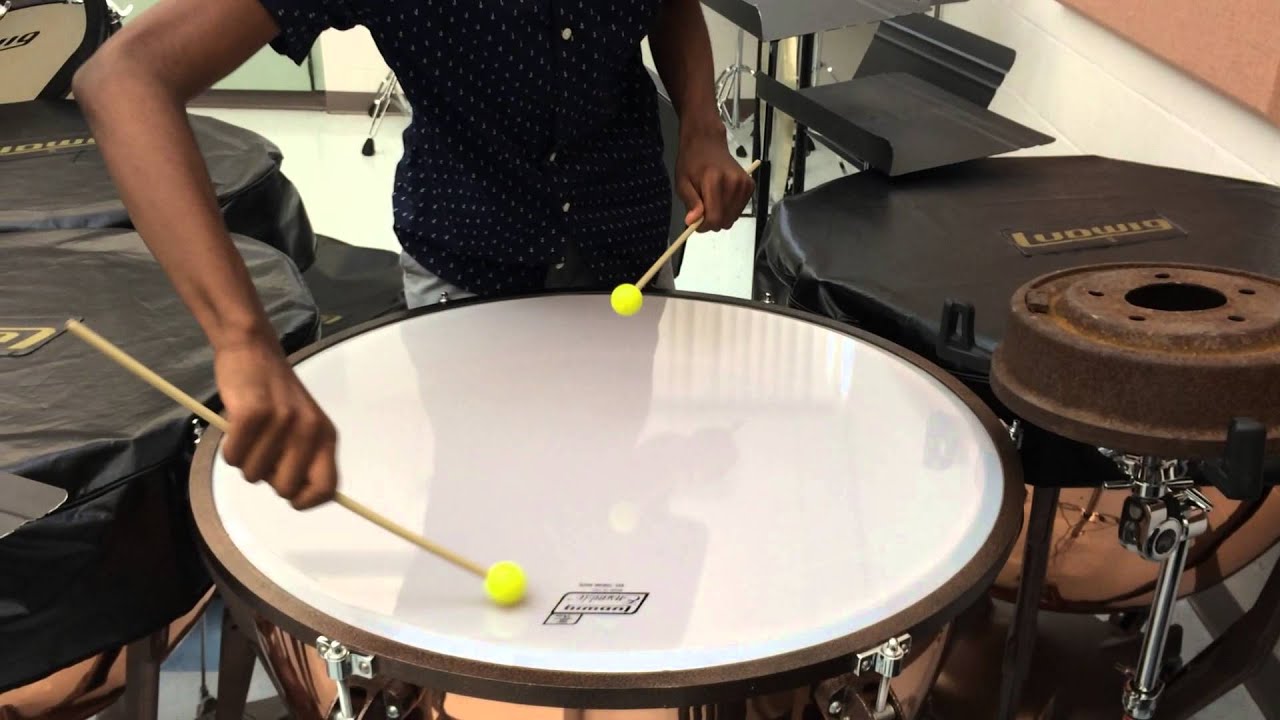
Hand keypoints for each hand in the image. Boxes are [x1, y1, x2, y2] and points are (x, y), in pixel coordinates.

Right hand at [214, 338, 337, 508]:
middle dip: (268, 478)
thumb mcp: (302, 424)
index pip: (327, 489)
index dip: (306, 500)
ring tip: (250, 434)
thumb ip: (303, 456)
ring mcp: (282, 421)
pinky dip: (229, 450)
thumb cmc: (274, 393)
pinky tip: (234, 427)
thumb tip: (296, 496)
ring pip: (254, 475)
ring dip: (245, 460)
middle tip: (262, 451)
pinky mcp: (253, 413)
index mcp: (326, 435)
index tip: (290, 496)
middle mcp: (310, 430)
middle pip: (286, 488)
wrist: (253, 349)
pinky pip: (234, 457)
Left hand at [674, 124, 754, 231]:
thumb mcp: (682, 182)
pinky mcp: (750, 186)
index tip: (696, 222)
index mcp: (714, 181)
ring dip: (721, 215)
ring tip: (712, 200)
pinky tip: (722, 197)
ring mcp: (744, 184)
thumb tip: (693, 222)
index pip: (714, 218)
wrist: (708, 143)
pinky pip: (739, 210)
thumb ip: (690, 202)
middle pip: (725, 221)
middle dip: (712, 221)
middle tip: (702, 210)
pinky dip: (730, 209)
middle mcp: (733, 183)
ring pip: (733, 218)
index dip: (704, 226)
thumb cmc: (691, 162)